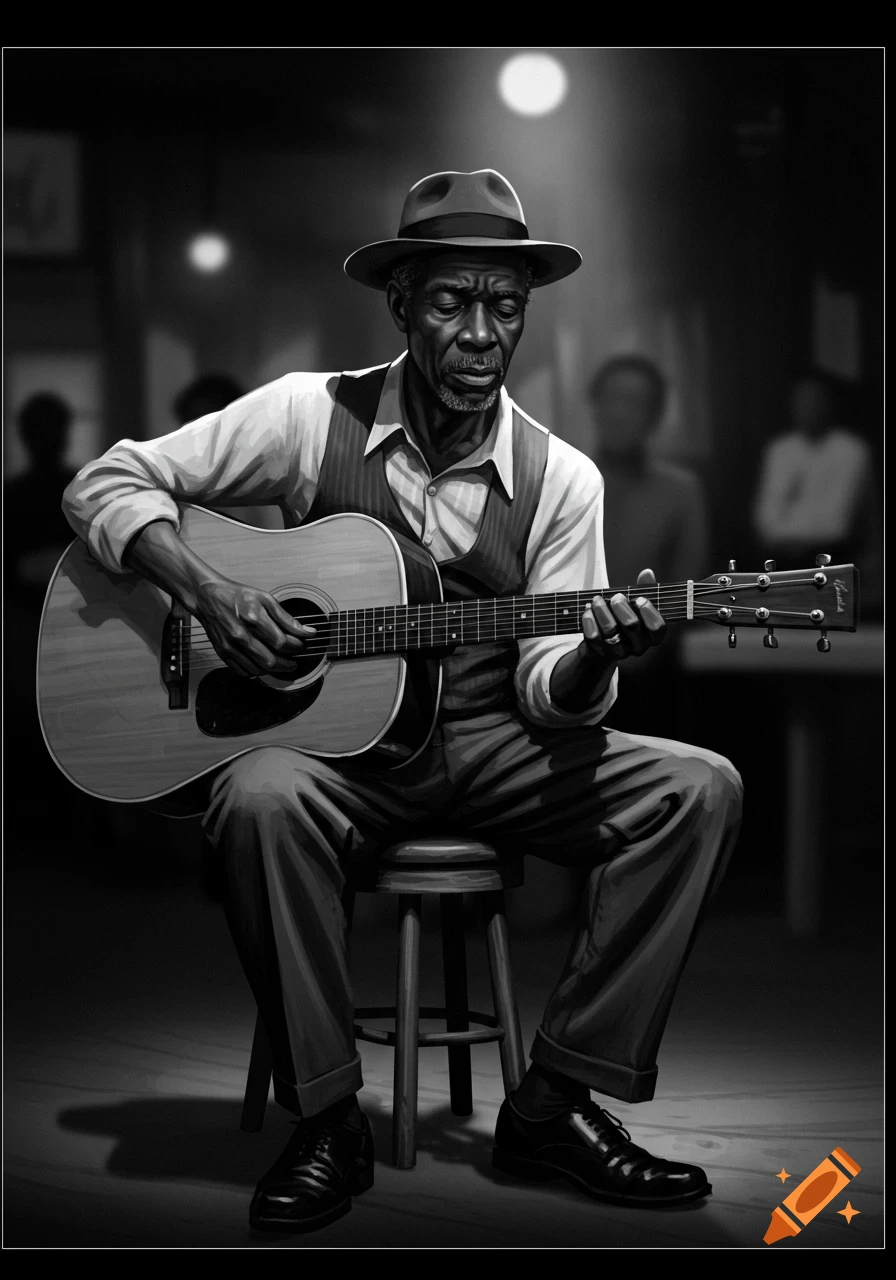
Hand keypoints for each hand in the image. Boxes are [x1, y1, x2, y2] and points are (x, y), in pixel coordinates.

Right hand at [196, 579, 315, 677]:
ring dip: (274, 670)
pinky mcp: (223, 653)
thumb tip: (308, 632)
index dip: (295, 647)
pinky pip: (244, 671)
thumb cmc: (237, 596)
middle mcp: (241, 635)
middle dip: (288, 664)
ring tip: (281, 663)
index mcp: (253, 619)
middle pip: (271, 661)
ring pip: (258, 670)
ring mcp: (230, 646)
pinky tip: (263, 663)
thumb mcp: (266, 599)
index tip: (300, 644)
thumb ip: (287, 618)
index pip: (281, 643)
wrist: (208, 597)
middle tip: (294, 661)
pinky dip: (257, 671)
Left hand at [581, 568, 666, 662]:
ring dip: (601, 609)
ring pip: (610, 630)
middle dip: (621, 606)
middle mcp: (638, 647)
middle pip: (632, 625)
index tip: (640, 599)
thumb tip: (647, 573)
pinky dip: (589, 619)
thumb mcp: (636, 605)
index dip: (649, 612)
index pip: (657, 628)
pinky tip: (588, 609)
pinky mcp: (599, 652)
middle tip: (616, 597)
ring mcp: (618, 652)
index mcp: (652, 635)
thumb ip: (645, 589)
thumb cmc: (624, 619)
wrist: (602, 643)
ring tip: (597, 599)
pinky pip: (593, 636)